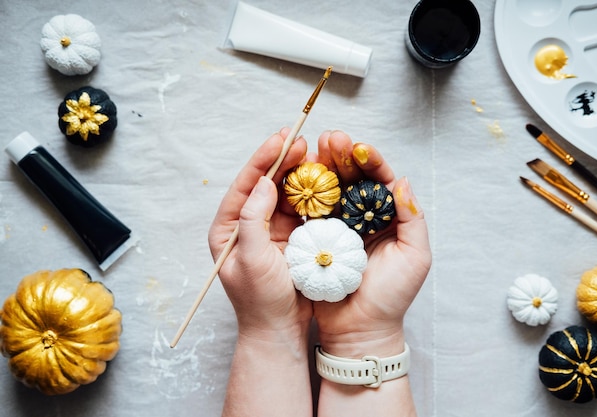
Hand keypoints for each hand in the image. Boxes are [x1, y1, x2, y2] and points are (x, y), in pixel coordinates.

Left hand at [208, 128, 312, 337]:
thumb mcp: (252, 259)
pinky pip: (301, 209)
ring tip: (316, 154)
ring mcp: (269, 230)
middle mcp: (247, 225)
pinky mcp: (289, 237)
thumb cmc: (260, 300)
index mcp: (228, 228)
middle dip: (283, 161)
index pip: (245, 185)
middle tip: (302, 140)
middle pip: (265, 184)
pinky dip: (312, 195)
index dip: (263, 159)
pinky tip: (325, 181)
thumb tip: (264, 182)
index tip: (282, 138)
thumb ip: (253, 219)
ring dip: (300, 174)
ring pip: (285, 193)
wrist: (279, 330)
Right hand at [310, 131, 431, 356]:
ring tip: (313, 149)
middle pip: (352, 179)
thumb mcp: (415, 257)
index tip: (359, 148)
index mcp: (388, 217)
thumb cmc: (392, 297)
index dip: (370, 161)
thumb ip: (413, 218)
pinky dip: (305, 193)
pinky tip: (298, 176)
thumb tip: (403, 181)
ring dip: (322, 168)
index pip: (380, 180)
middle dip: (342, 156)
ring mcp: (338, 227)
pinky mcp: (317, 239)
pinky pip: (312, 211)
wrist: (360, 329)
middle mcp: (363, 217)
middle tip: (330, 138)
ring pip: (330, 189)